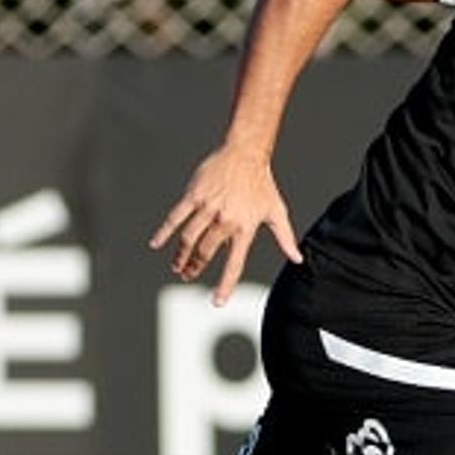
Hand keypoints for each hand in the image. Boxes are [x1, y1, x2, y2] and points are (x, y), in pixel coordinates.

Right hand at [149, 146, 303, 304]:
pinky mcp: (194, 195)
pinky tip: (156, 244)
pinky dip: (164, 232)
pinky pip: (175, 217)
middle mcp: (225, 221)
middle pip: (205, 253)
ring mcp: (207, 208)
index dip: (225, 285)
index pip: (234, 264)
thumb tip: (298, 260)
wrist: (246, 153)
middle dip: (195, 268)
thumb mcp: (276, 211)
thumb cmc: (262, 183)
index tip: (217, 302)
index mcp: (244, 228)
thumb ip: (285, 238)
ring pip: (189, 239)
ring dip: (180, 256)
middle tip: (188, 276)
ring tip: (177, 265)